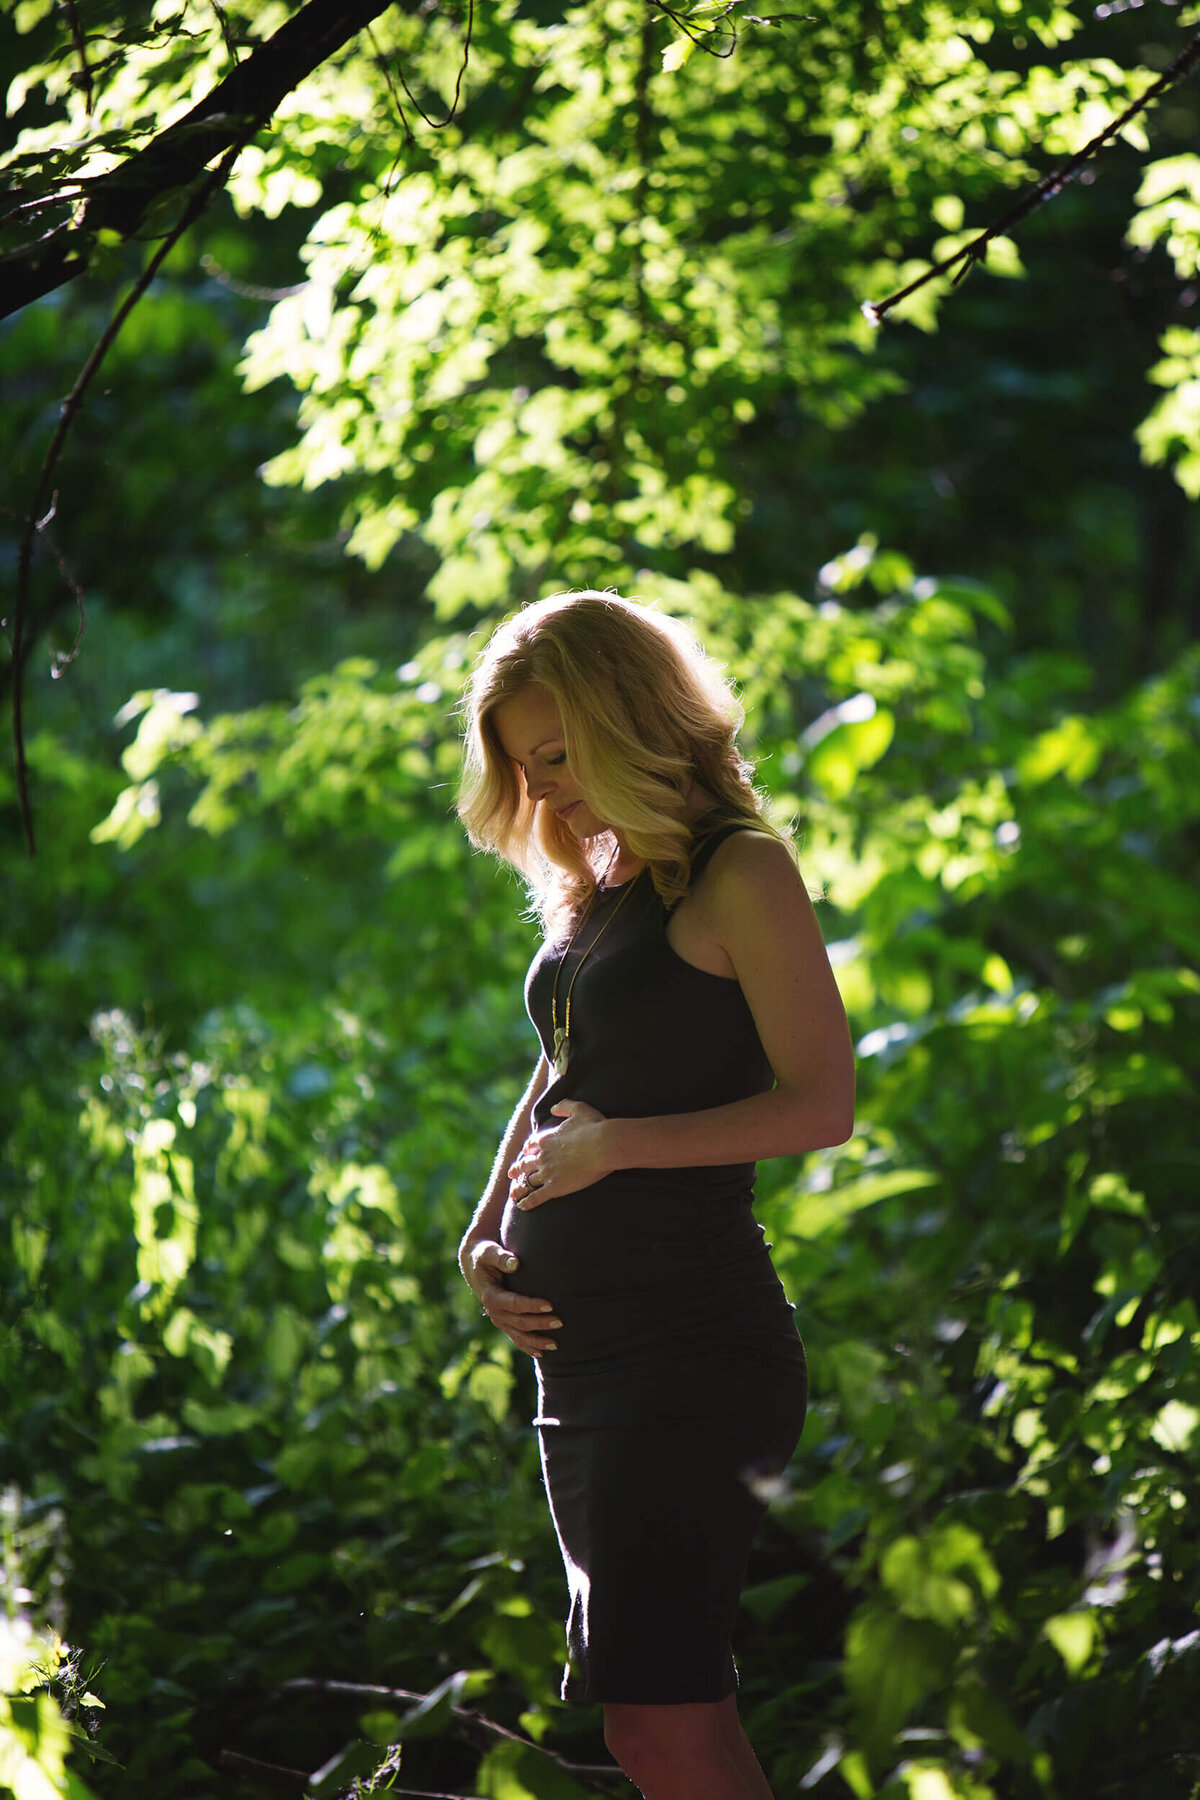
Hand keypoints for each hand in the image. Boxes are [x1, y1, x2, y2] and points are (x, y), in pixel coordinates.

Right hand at [463, 1239, 560, 1356]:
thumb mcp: (489, 1252)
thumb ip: (501, 1257)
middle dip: (540, 1323)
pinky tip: (542, 1354)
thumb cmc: (485, 1256)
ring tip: (556, 1344)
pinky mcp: (504, 1323)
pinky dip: (528, 1347)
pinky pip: (516, 1339)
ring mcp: (499, 1320)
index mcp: (490, 1296)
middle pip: (519, 1322)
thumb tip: (515, 1262)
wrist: (476, 1266)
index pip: (513, 1303)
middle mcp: (494, 1312)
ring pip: (519, 1336)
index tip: (550, 1304)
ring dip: (537, 1341)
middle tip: (560, 1321)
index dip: (531, 1306)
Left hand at [508, 1099, 611, 1208]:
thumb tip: (553, 1108)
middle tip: (511, 1174)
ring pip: (527, 1182)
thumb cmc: (595, 1126)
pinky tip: (521, 1206)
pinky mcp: (555, 1188)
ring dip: (519, 1188)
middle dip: (517, 1170)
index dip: (527, 1150)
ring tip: (513, 1194)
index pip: (530, 1146)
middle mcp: (542, 1156)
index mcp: (546, 1139)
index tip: (525, 1154)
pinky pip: (535, 1197)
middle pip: (524, 1165)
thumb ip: (564, 1106)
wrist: (604, 1144)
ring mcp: (547, 1173)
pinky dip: (527, 1202)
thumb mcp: (579, 1109)